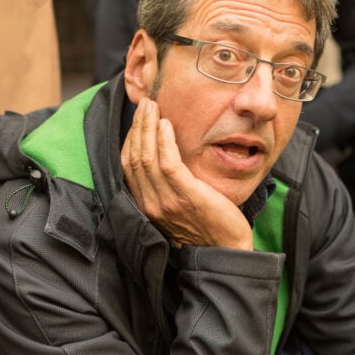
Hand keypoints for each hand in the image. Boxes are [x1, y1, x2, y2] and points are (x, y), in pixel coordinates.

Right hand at [121, 99, 253, 250]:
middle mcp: (150, 204)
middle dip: (137, 127)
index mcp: (146, 206)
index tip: (139, 118)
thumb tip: (164, 156)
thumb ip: (166, 185)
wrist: (226, 250)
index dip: (131, 139)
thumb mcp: (178, 205)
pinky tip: (167, 125)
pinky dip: (163, 141)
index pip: (128, 166)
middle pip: (134, 157)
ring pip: (146, 157)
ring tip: (152, 106)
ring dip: (148, 127)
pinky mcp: (186, 196)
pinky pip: (167, 164)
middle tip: (145, 103)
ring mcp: (166, 201)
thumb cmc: (206, 225)